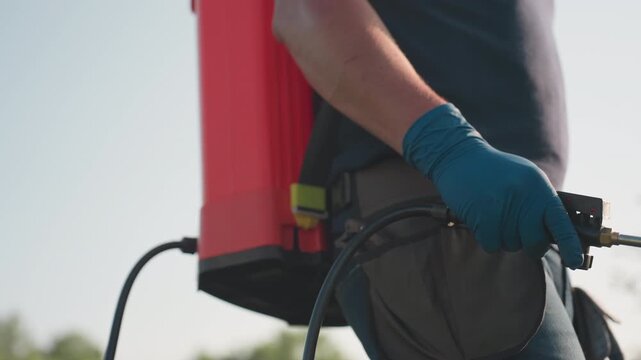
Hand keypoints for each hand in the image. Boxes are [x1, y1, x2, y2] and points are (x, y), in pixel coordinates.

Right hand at [403, 104, 583, 268]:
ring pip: (511, 244)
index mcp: (539, 187)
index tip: (576, 262)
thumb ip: (539, 202)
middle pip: (535, 241)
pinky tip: (482, 220)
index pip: (560, 221)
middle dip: (530, 244)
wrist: (460, 156)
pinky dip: (487, 238)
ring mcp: (502, 207)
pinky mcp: (483, 216)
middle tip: (520, 234)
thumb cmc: (494, 171)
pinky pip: (492, 244)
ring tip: (494, 215)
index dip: (570, 244)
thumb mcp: (524, 178)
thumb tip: (553, 233)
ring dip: (503, 237)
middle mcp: (524, 197)